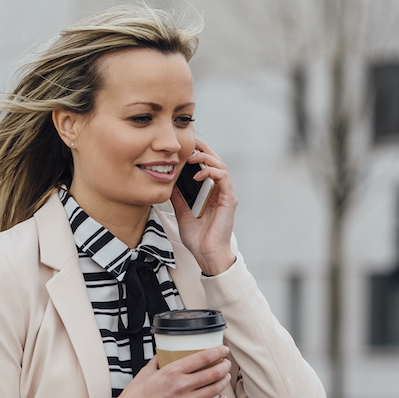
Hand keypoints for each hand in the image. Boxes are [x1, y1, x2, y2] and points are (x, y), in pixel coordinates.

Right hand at [75, 346, 231, 397]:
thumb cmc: (134, 396)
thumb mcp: (145, 372)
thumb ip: (157, 361)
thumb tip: (165, 353)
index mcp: (171, 372)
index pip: (201, 358)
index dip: (217, 352)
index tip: (223, 350)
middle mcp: (180, 386)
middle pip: (212, 373)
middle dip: (224, 366)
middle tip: (226, 363)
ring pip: (214, 390)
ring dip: (223, 382)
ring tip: (225, 377)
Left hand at [172, 140, 236, 275]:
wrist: (206, 254)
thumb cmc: (197, 238)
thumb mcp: (182, 212)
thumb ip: (178, 197)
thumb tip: (169, 182)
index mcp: (210, 192)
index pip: (207, 166)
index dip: (198, 153)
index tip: (185, 146)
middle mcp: (220, 191)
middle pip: (215, 161)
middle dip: (203, 149)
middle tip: (190, 142)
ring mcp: (226, 194)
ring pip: (221, 166)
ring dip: (206, 158)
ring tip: (191, 157)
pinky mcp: (229, 200)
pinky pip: (223, 178)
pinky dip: (211, 172)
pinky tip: (198, 174)